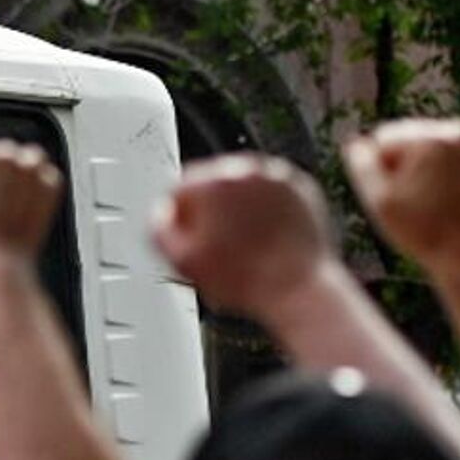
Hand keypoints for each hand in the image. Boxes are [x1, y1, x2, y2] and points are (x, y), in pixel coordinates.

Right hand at [151, 156, 333, 319]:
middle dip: (208, 212)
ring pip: (242, 189)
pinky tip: (262, 241)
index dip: (176, 219)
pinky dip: (264, 214)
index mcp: (214, 181)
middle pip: (211, 185)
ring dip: (236, 211)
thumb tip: (160, 215)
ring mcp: (277, 178)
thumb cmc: (244, 281)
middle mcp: (247, 170)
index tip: (186, 240)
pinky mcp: (300, 189)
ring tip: (242, 247)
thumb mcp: (184, 262)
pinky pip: (270, 196)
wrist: (297, 289)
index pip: (178, 189)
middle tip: (215, 247)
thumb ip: (160, 231)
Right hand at [344, 118, 459, 270]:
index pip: (382, 139)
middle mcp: (453, 128)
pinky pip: (436, 149)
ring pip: (418, 142)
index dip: (379, 172)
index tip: (397, 199)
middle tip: (411, 201)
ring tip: (423, 199)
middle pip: (402, 136)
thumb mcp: (380, 201)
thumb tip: (355, 142)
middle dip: (398, 165)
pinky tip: (433, 193)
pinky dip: (429, 167)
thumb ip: (362, 167)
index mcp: (430, 139)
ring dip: (412, 167)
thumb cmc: (419, 230)